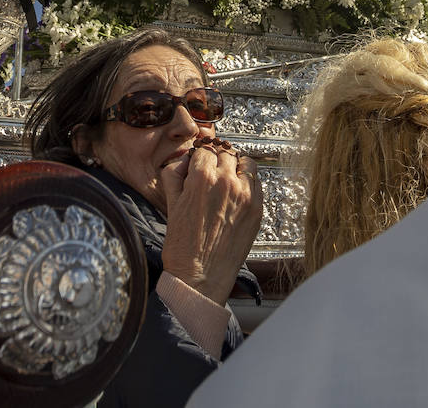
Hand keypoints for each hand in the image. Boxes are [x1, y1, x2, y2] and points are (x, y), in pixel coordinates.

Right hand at [158, 139, 262, 303]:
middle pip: (226, 153)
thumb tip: (184, 160)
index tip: (199, 161)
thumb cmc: (183, 247)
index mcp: (201, 178)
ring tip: (227, 180)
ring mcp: (246, 195)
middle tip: (212, 170)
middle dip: (217, 159)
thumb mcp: (171, 204)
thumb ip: (175, 174)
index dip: (200, 155)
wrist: (200, 278)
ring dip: (236, 166)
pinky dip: (248, 182)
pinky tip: (237, 194)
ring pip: (246, 163)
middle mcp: (226, 182)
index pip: (205, 149)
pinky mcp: (257, 210)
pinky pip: (257, 183)